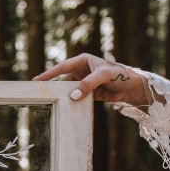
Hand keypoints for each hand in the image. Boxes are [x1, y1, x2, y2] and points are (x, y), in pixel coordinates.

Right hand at [33, 53, 149, 105]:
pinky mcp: (88, 93)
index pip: (62, 68)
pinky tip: (65, 108)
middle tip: (40, 95)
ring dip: (62, 97)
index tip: (36, 81)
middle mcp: (81, 71)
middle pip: (63, 80)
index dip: (48, 74)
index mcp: (83, 61)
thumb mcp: (104, 75)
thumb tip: (72, 96)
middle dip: (53, 87)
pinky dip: (71, 103)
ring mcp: (84, 83)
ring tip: (51, 104)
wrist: (133, 87)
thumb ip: (88, 84)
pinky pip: (76, 98)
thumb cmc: (120, 75)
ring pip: (68, 90)